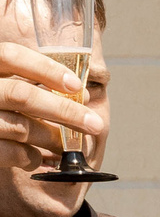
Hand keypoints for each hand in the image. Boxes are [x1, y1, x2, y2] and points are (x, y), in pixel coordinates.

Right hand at [0, 43, 103, 170]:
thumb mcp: (5, 87)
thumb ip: (29, 85)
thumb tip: (80, 95)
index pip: (11, 56)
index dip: (45, 69)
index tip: (76, 85)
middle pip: (22, 95)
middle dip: (64, 110)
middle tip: (94, 124)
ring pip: (20, 127)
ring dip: (53, 139)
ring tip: (68, 147)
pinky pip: (10, 152)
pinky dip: (30, 158)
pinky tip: (38, 159)